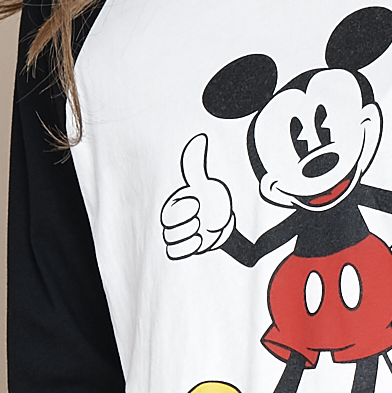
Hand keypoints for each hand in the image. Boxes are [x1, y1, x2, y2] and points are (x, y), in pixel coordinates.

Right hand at [160, 132, 233, 262]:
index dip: (182, 210)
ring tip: (203, 232)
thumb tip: (199, 139)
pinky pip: (176, 253)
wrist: (223, 214)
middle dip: (186, 226)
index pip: (168, 213)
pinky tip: (202, 240)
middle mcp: (173, 221)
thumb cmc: (211, 196)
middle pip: (168, 231)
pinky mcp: (186, 248)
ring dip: (189, 240)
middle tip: (201, 220)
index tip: (197, 203)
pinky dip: (188, 249)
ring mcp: (180, 236)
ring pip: (172, 243)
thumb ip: (197, 164)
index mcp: (174, 204)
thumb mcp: (205, 180)